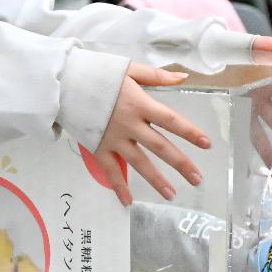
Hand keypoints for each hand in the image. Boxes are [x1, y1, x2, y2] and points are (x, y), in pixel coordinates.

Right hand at [89, 64, 211, 205]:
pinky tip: (128, 202)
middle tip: (197, 179)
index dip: (190, 132)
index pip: (171, 120)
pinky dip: (119, 188)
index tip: (207, 144)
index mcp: (140, 104)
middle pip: (160, 147)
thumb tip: (183, 77)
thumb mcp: (129, 69)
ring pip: (139, 163)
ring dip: (156, 180)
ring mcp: (114, 139)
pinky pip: (110, 171)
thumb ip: (157, 76)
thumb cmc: (98, 73)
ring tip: (172, 195)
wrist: (64, 83)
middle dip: (180, 164)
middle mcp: (130, 124)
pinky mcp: (98, 148)